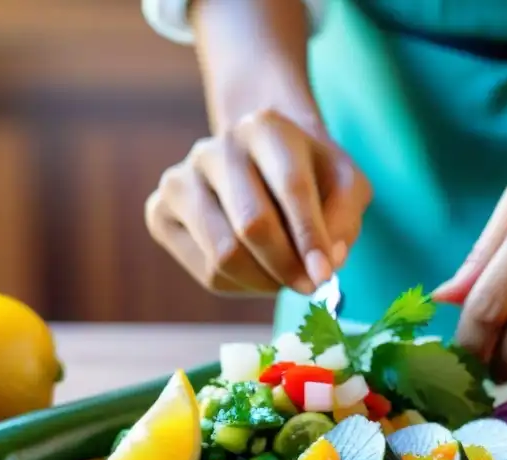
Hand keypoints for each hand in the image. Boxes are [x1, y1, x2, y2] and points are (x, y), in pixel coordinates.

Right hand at [145, 109, 371, 295]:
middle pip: (252, 225)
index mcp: (264, 127)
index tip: (324, 275)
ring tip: (285, 276)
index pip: (290, 188)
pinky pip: (206, 270)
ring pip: (224, 255)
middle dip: (286, 265)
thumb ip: (344, 220)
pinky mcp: (160, 212)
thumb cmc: (312, 176)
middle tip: (308, 285)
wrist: (262, 163)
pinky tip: (257, 269)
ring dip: (265, 280)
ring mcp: (179, 179)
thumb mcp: (346, 185)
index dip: (310, 237)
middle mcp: (213, 148)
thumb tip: (325, 262)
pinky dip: (240, 285)